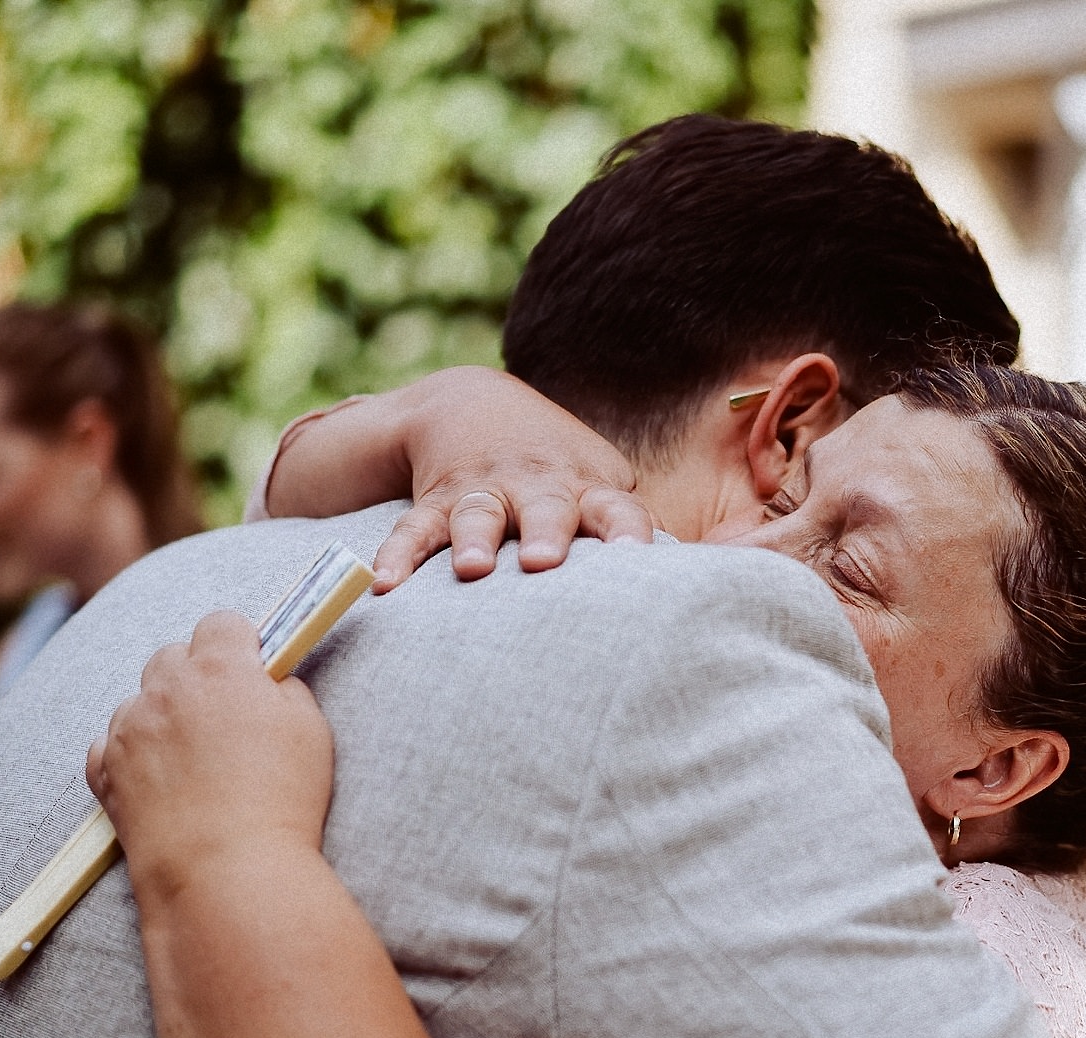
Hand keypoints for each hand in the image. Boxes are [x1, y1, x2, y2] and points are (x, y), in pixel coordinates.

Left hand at [87, 612, 333, 901]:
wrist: (226, 872)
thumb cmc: (280, 800)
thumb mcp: (310, 730)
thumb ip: (285, 690)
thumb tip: (269, 682)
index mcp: (220, 667)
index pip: (222, 623)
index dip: (240, 645)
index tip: (253, 670)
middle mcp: (166, 687)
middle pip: (172, 655)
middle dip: (196, 676)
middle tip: (225, 719)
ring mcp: (128, 728)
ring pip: (140, 701)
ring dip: (162, 717)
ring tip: (194, 763)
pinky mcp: (105, 770)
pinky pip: (109, 744)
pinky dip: (130, 755)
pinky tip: (161, 782)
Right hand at [262, 367, 653, 589]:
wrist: (472, 402)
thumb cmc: (558, 467)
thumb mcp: (601, 482)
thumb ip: (634, 529)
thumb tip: (700, 586)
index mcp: (586, 488)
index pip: (617, 511)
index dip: (628, 532)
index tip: (638, 558)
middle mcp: (537, 487)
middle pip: (546, 509)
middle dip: (546, 533)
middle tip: (544, 562)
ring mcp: (484, 489)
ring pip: (477, 514)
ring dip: (473, 539)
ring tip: (470, 568)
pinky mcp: (435, 499)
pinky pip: (412, 529)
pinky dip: (396, 556)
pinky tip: (385, 584)